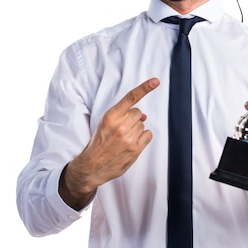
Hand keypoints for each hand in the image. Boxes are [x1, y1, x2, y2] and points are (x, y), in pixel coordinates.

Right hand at [59, 77, 159, 208]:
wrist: (92, 166)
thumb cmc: (98, 144)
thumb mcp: (105, 125)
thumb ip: (122, 117)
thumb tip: (143, 115)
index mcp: (110, 116)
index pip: (130, 98)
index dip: (144, 88)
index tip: (155, 81)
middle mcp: (120, 125)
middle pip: (138, 113)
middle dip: (133, 120)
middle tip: (122, 130)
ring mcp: (129, 137)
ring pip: (143, 125)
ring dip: (137, 130)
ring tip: (124, 139)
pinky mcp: (135, 149)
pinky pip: (148, 135)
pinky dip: (143, 138)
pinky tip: (132, 144)